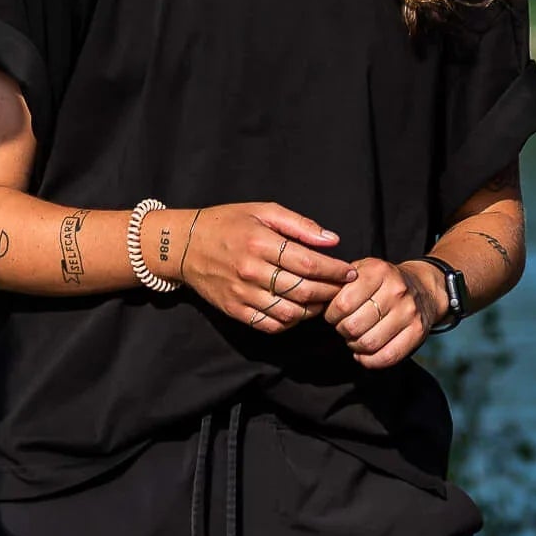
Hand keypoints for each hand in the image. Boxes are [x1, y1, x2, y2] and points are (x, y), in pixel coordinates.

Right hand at [172, 202, 354, 333]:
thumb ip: (299, 225)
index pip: (308, 263)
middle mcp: (251, 270)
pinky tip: (299, 311)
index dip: (334, 270)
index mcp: (260, 242)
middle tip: (344, 288)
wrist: (185, 245)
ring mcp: (242, 294)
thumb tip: (332, 240)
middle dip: (330, 291)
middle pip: (303, 290)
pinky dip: (291, 321)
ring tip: (324, 300)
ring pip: (290, 312)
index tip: (350, 271)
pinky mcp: (235, 310)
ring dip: (314, 309)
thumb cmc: (227, 222)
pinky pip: (271, 324)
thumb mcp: (262, 211)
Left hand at [325, 258, 440, 369]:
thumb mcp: (364, 269)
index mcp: (378, 271)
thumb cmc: (384, 281)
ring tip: (355, 338)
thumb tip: (319, 299)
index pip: (343, 302)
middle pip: (354, 325)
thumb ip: (341, 281)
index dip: (331, 314)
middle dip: (342, 330)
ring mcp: (409, 312)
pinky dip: (370, 361)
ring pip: (369, 343)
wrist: (423, 287)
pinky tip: (364, 353)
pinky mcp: (418, 332)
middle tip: (344, 327)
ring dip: (355, 346)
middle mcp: (396, 290)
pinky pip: (387, 357)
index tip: (333, 314)